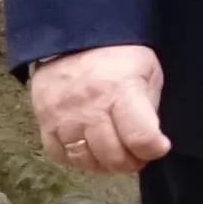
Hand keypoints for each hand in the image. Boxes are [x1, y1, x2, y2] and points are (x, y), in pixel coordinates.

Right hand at [27, 42, 170, 174]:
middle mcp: (89, 106)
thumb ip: (151, 107)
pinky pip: (59, 154)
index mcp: (119, 91)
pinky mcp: (44, 120)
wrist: (74, 39)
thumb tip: (152, 140)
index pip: (139, 137)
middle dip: (131, 162)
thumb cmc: (118, 57)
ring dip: (104, 164)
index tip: (158, 147)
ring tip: (115, 154)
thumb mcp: (147, 71)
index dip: (154, 149)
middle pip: (112, 155)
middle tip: (137, 155)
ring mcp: (62, 115)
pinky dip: (77, 160)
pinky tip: (90, 151)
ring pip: (84, 159)